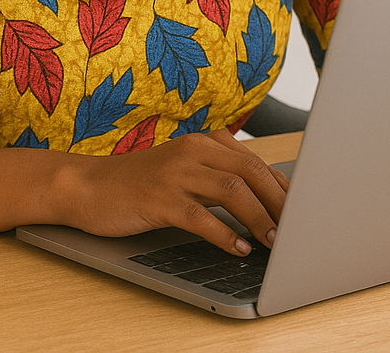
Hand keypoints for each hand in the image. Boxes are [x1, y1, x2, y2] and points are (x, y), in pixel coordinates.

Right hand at [58, 128, 288, 255]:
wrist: (88, 185)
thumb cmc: (140, 182)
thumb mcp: (184, 170)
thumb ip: (218, 175)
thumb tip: (265, 199)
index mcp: (203, 141)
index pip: (255, 160)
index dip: (282, 186)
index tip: (302, 209)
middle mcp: (193, 150)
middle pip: (250, 171)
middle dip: (279, 201)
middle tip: (297, 229)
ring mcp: (175, 173)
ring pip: (231, 190)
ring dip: (258, 217)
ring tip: (274, 242)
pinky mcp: (159, 198)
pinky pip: (200, 216)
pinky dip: (224, 234)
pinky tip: (238, 249)